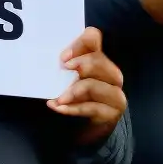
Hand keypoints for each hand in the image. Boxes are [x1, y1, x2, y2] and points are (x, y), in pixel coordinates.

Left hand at [47, 27, 125, 143]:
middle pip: (99, 61)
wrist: (86, 124)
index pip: (94, 38)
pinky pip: (93, 108)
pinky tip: (59, 107)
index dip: (80, 43)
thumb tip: (47, 59)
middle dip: (80, 65)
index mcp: (98, 58)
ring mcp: (115, 94)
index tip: (64, 57)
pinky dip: (73, 108)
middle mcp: (111, 74)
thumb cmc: (74, 94)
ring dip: (74, 90)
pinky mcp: (111, 113)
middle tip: (63, 70)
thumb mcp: (66, 76)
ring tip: (59, 98)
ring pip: (96, 86)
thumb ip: (62, 65)